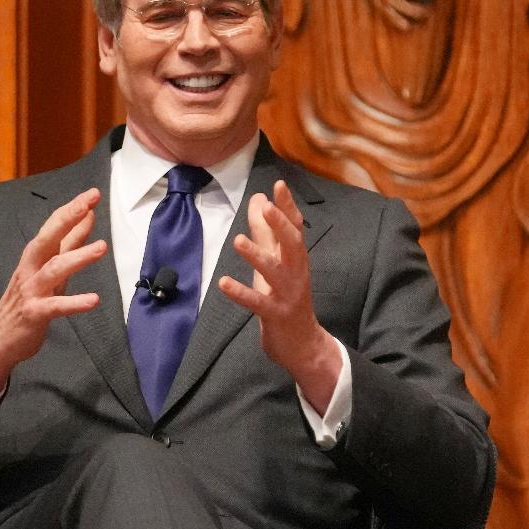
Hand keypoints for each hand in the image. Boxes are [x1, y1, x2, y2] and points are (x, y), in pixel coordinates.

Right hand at [0, 188, 106, 408]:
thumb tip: (87, 218)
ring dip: (78, 257)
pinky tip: (93, 300)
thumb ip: (68, 245)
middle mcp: (31, 270)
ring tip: (102, 247)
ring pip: (53, 269)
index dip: (72, 210)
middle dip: (68, 220)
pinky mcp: (34, 314)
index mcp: (35, 257)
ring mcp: (32, 291)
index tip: (93, 194)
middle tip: (89, 205)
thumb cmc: (26, 302)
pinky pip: (55, 306)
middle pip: (48, 239)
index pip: (54, 227)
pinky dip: (74, 302)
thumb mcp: (48, 270)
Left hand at [218, 181, 340, 411]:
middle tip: (267, 206)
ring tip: (239, 241)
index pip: (295, 227)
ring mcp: (287, 294)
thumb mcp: (276, 263)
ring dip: (257, 256)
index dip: (287, 206)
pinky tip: (224, 283)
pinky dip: (241, 292)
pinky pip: (257, 302)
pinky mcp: (275, 314)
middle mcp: (295, 272)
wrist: (304, 344)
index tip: (279, 185)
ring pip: (274, 271)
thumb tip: (259, 199)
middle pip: (292, 244)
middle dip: (280, 225)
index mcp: (296, 258)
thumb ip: (266, 232)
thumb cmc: (287, 298)